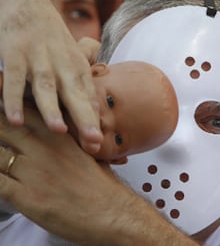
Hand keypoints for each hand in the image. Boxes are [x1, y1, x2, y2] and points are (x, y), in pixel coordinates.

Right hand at [0, 0, 102, 152]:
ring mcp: (39, 58)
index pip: (88, 97)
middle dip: (85, 117)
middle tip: (94, 140)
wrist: (28, 5)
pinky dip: (12, 98)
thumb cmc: (53, 41)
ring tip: (59, 129)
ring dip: (52, 108)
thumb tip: (96, 110)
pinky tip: (15, 119)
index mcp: (77, 68)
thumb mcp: (72, 59)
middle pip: (74, 94)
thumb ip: (82, 84)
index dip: (93, 120)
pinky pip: (13, 78)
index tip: (99, 144)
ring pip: (46, 86)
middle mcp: (62, 64)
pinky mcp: (15, 53)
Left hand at [0, 107, 196, 244]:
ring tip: (0, 154)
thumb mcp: (88, 154)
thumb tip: (59, 136)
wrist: (111, 213)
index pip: (26, 113)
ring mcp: (33, 172)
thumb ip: (69, 141)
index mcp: (60, 137)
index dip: (10, 106)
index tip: (3, 103)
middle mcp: (44, 149)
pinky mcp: (26, 197)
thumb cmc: (103, 186)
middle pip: (5, 128)